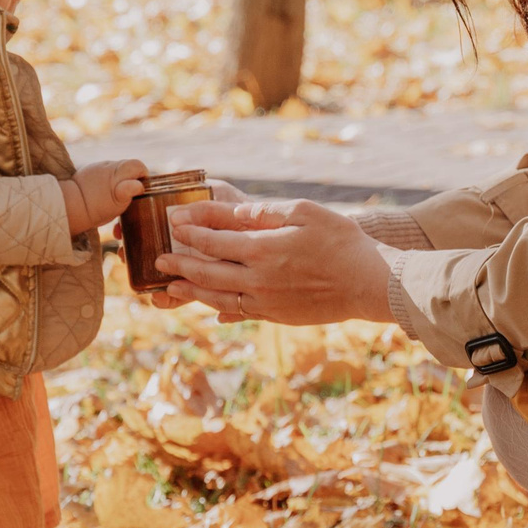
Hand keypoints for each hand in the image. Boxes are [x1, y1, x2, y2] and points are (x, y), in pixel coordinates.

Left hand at [61, 159, 147, 235]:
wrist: (69, 205)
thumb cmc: (96, 206)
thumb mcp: (119, 201)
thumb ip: (131, 190)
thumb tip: (140, 185)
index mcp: (119, 171)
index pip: (138, 166)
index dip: (143, 176)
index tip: (141, 190)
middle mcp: (108, 165)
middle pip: (127, 169)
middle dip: (130, 182)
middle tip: (127, 198)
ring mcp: (97, 167)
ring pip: (114, 173)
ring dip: (117, 183)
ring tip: (112, 199)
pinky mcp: (87, 172)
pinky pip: (102, 175)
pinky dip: (105, 183)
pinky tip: (101, 195)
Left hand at [142, 198, 393, 325]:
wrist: (370, 284)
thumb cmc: (342, 241)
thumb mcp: (306, 212)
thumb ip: (265, 213)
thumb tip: (234, 213)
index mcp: (262, 248)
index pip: (213, 237)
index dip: (191, 228)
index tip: (174, 221)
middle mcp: (257, 278)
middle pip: (206, 271)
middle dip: (178, 264)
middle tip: (158, 260)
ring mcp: (265, 301)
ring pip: (216, 297)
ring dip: (189, 291)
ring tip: (170, 287)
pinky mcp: (276, 316)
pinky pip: (239, 313)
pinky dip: (218, 309)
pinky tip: (210, 309)